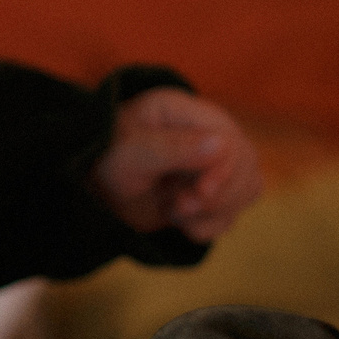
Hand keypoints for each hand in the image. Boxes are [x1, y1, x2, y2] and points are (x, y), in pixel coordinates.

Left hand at [87, 86, 262, 243]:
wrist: (92, 189)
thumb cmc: (106, 159)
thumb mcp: (130, 152)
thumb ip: (173, 147)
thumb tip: (223, 144)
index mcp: (187, 112)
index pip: (230, 139)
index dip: (223, 171)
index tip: (199, 192)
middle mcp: (207, 134)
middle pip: (246, 165)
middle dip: (217, 196)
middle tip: (179, 206)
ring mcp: (213, 164)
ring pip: (246, 190)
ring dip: (214, 212)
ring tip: (175, 211)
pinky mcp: (210, 193)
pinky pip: (232, 214)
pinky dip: (209, 226)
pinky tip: (180, 222)